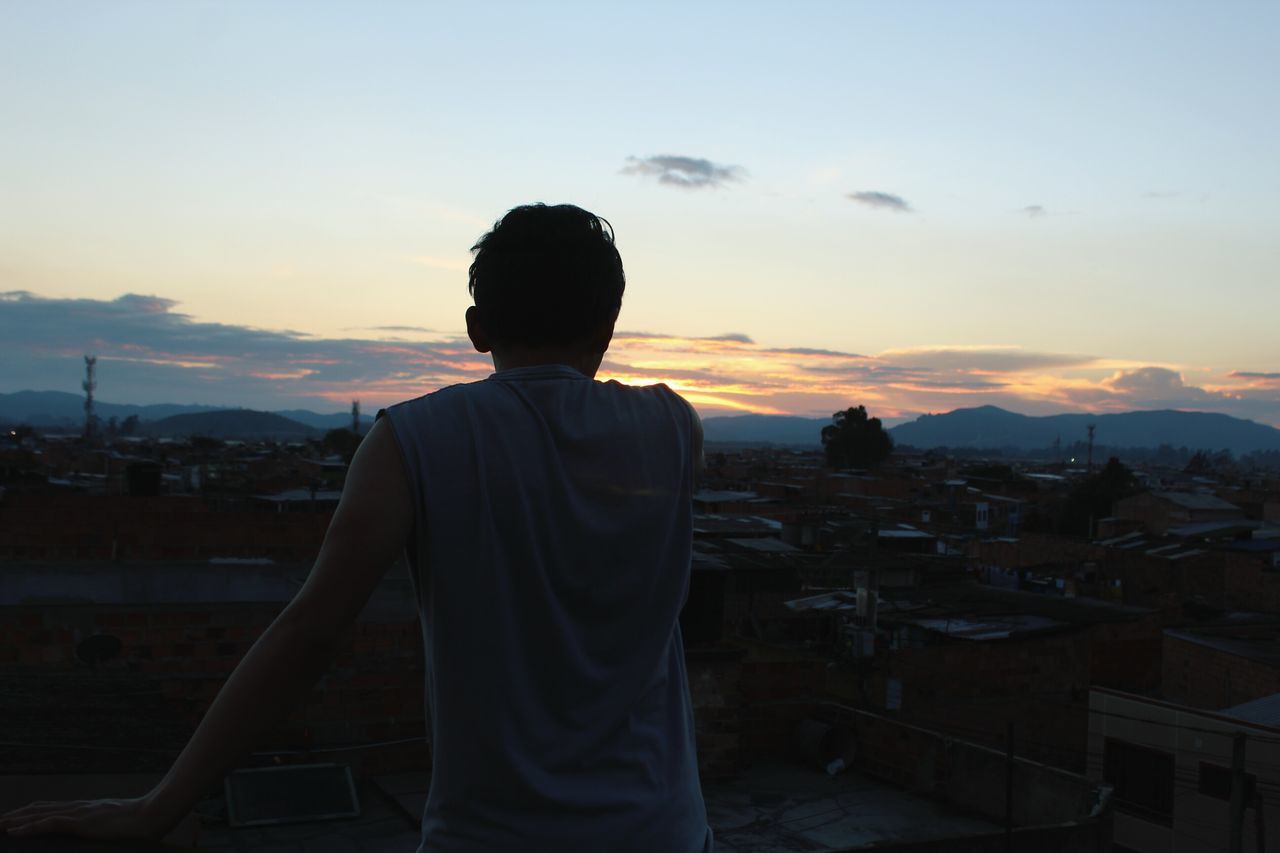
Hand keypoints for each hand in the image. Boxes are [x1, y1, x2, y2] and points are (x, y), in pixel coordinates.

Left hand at [0, 795, 168, 840]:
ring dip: (14, 821)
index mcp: (85, 809)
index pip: (49, 809)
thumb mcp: (116, 825)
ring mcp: (79, 814)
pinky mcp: (81, 823)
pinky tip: (13, 832)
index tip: (11, 819)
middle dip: (14, 817)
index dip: (28, 814)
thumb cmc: (141, 822)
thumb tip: (97, 833)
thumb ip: (102, 827)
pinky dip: (29, 827)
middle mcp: (78, 808)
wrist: (154, 815)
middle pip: (38, 810)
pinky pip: (49, 824)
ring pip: (38, 816)